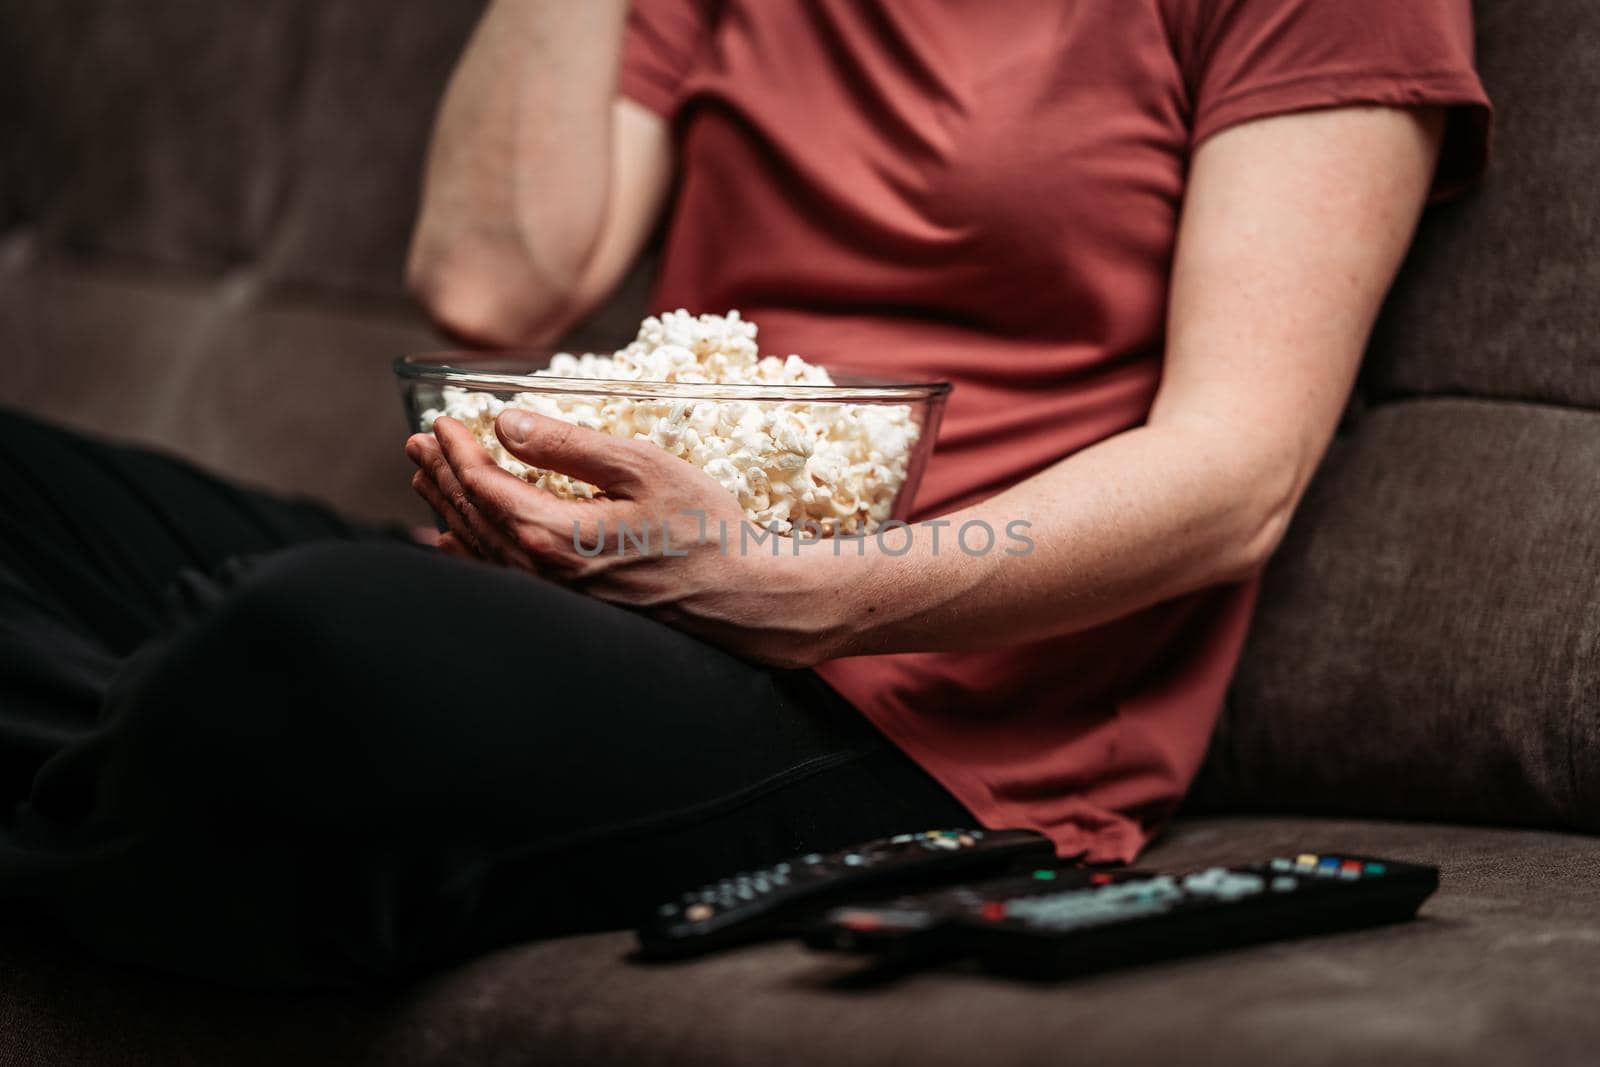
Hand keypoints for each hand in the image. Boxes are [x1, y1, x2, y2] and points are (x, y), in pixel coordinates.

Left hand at [405, 412, 864, 668]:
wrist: (741, 598)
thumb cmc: (703, 528)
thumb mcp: (642, 468)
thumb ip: (570, 445)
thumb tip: (506, 425)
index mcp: (554, 534)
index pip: (483, 486)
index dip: (458, 450)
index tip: (443, 420)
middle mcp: (543, 572)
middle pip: (472, 517)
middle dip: (442, 476)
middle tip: (418, 443)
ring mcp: (555, 596)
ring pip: (481, 549)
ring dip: (449, 509)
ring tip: (428, 478)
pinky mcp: (571, 606)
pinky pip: (501, 578)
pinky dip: (469, 552)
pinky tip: (454, 541)